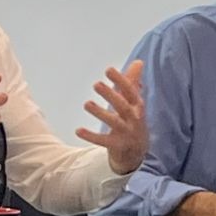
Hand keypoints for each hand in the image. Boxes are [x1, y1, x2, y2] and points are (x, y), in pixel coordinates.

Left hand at [75, 60, 146, 174]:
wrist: (137, 153)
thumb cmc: (133, 121)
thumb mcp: (134, 103)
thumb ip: (132, 82)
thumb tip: (138, 62)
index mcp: (138, 107)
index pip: (131, 92)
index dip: (121, 80)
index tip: (108, 70)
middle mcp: (134, 119)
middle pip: (123, 106)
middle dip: (111, 95)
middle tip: (96, 84)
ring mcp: (127, 134)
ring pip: (114, 123)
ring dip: (100, 113)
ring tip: (86, 104)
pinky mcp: (118, 146)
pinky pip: (103, 141)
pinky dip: (91, 136)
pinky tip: (78, 130)